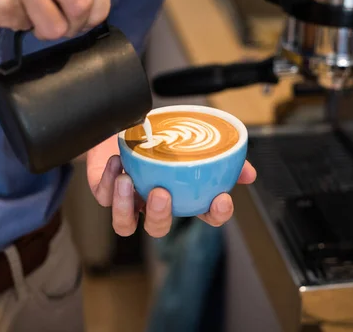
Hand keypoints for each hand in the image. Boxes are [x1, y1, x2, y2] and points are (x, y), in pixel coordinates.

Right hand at [0, 0, 109, 39]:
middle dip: (76, 24)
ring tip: (27, 15)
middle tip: (61, 24)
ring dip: (46, 29)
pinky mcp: (1, 2)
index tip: (88, 16)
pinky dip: (17, 24)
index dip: (97, 6)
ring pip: (58, 25)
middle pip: (84, 5)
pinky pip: (26, 27)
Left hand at [87, 136, 256, 237]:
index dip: (215, 215)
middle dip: (160, 216)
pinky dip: (108, 181)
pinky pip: (104, 196)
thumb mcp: (192, 138)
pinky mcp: (104, 191)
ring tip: (128, 181)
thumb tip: (248, 174)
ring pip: (125, 225)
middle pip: (159, 229)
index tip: (221, 199)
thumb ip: (220, 154)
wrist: (125, 122)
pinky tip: (116, 163)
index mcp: (181, 195)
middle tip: (161, 193)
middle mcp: (154, 203)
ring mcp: (128, 200)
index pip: (204, 215)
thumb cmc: (160, 135)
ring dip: (125, 207)